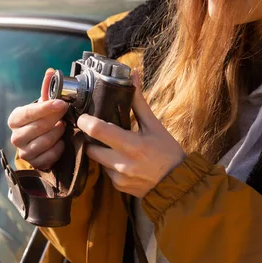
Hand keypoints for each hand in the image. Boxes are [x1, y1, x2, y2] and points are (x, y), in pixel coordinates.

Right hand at [8, 69, 68, 169]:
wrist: (37, 141)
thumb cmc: (39, 120)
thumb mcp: (41, 105)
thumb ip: (46, 89)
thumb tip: (51, 71)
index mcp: (14, 119)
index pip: (29, 113)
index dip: (46, 108)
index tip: (61, 104)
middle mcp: (15, 137)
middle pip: (38, 127)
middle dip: (55, 119)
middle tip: (65, 114)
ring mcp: (23, 152)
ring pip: (44, 142)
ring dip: (57, 134)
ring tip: (63, 127)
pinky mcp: (33, 163)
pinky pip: (49, 156)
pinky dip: (58, 149)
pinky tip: (61, 142)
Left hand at [78, 71, 185, 197]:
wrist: (178, 184)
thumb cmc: (168, 152)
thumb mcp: (154, 126)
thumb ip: (138, 102)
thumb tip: (132, 75)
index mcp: (132, 145)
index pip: (97, 130)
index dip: (85, 122)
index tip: (83, 117)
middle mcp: (122, 163)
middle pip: (90, 147)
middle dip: (91, 139)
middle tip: (98, 131)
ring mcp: (118, 178)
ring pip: (97, 160)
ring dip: (101, 152)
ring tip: (115, 146)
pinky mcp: (117, 187)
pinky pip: (105, 172)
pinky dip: (110, 165)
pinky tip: (123, 161)